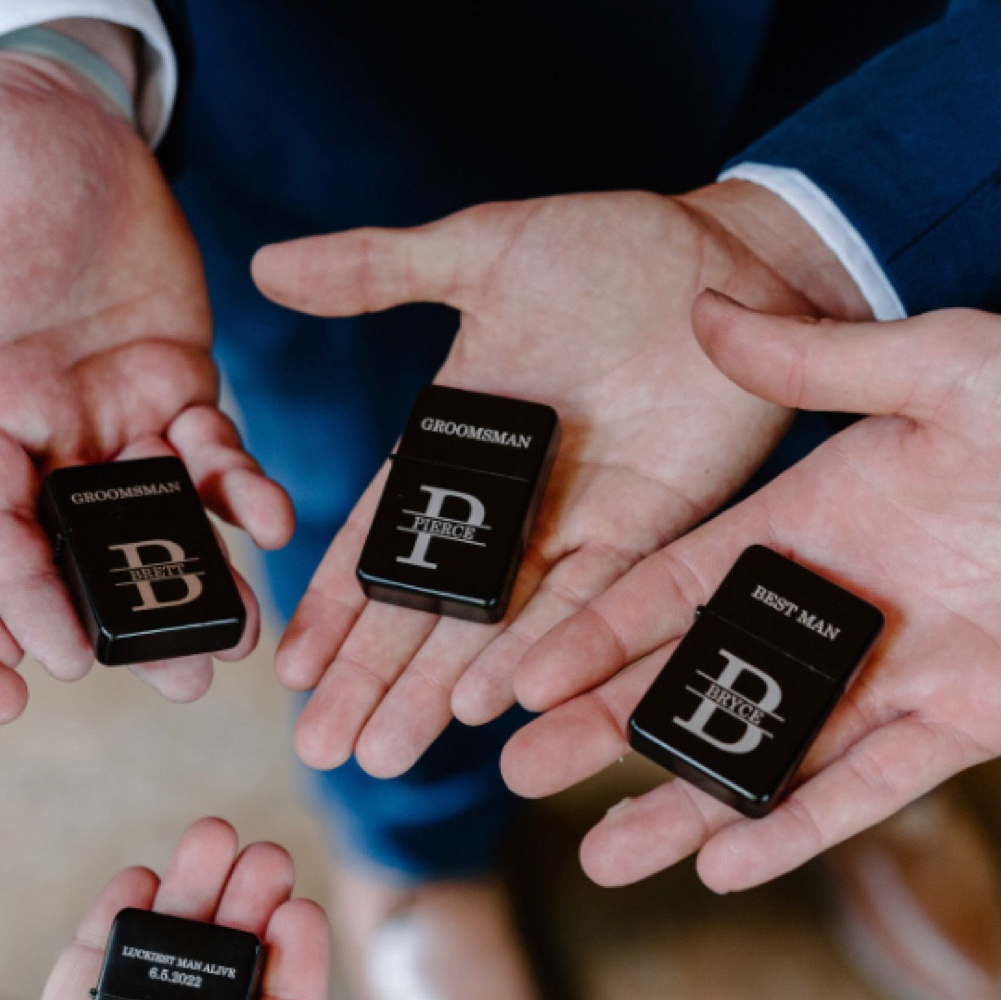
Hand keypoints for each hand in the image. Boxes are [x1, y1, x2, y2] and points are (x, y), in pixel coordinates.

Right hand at [0, 41, 291, 703]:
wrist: (53, 109)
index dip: (26, 589)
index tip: (64, 657)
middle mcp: (38, 430)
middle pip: (81, 545)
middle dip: (128, 614)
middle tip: (184, 679)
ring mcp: (110, 412)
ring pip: (156, 517)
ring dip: (200, 573)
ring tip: (245, 632)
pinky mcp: (174, 382)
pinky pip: (214, 451)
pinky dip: (241, 485)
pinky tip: (273, 516)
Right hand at [251, 181, 865, 777]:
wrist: (735, 251)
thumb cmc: (609, 247)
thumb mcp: (479, 249)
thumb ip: (375, 269)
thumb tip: (265, 266)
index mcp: (456, 444)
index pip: (380, 540)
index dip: (336, 604)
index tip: (292, 666)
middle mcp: (510, 503)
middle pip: (427, 607)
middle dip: (372, 679)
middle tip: (320, 748)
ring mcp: (577, 523)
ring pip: (497, 625)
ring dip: (440, 691)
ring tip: (388, 752)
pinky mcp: (651, 528)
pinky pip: (589, 601)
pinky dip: (541, 650)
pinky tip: (490, 703)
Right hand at [504, 293, 1000, 892]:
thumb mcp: (947, 363)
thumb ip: (821, 361)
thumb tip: (702, 312)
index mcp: (815, 514)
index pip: (676, 580)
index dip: (594, 625)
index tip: (513, 664)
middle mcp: (839, 599)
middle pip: (696, 676)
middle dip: (605, 724)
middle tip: (515, 766)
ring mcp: (899, 669)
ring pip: (767, 749)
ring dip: (683, 798)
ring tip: (602, 856)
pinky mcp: (971, 724)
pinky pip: (869, 786)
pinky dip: (799, 825)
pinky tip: (726, 861)